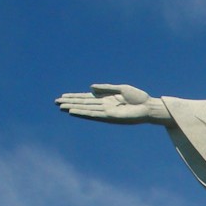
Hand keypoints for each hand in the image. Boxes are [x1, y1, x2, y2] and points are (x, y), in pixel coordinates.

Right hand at [55, 84, 170, 123]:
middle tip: (56, 102)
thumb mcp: (121, 89)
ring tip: (61, 107)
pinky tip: (73, 111)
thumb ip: (106, 88)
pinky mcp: (110, 117)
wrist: (148, 107)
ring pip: (85, 109)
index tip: (63, 96)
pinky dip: (83, 113)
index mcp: (106, 99)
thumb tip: (90, 88)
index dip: (74, 97)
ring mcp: (106, 112)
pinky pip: (93, 115)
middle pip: (83, 104)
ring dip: (73, 108)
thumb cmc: (138, 98)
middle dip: (70, 102)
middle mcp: (104, 106)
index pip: (87, 98)